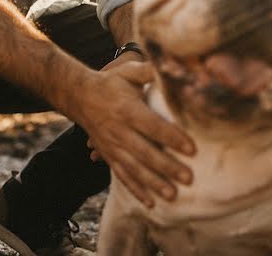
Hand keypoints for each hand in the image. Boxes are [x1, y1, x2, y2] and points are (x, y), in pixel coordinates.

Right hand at [70, 61, 194, 207]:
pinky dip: (136, 190)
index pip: (153, 126)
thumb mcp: (128, 72)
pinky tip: (151, 202)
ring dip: (154, 183)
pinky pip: (123, 175)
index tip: (192, 149)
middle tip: (189, 178)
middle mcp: (119, 131)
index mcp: (128, 110)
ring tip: (173, 195)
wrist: (79, 96)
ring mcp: (113, 146)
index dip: (172, 138)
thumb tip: (174, 68)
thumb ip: (150, 71)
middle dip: (167, 167)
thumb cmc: (110, 83)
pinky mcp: (109, 155)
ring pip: (135, 168)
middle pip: (146, 152)